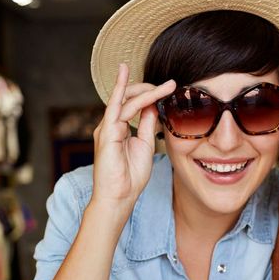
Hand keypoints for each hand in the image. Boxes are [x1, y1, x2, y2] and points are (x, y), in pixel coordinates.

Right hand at [91, 63, 174, 209]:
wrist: (119, 197)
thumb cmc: (131, 176)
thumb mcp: (145, 144)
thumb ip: (146, 125)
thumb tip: (153, 106)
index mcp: (118, 128)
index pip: (133, 104)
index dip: (150, 95)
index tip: (170, 90)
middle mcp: (110, 125)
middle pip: (129, 97)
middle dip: (149, 88)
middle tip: (171, 84)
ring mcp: (107, 127)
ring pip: (127, 100)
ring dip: (149, 90)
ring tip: (169, 85)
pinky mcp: (107, 133)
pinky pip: (119, 107)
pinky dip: (128, 93)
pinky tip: (137, 82)